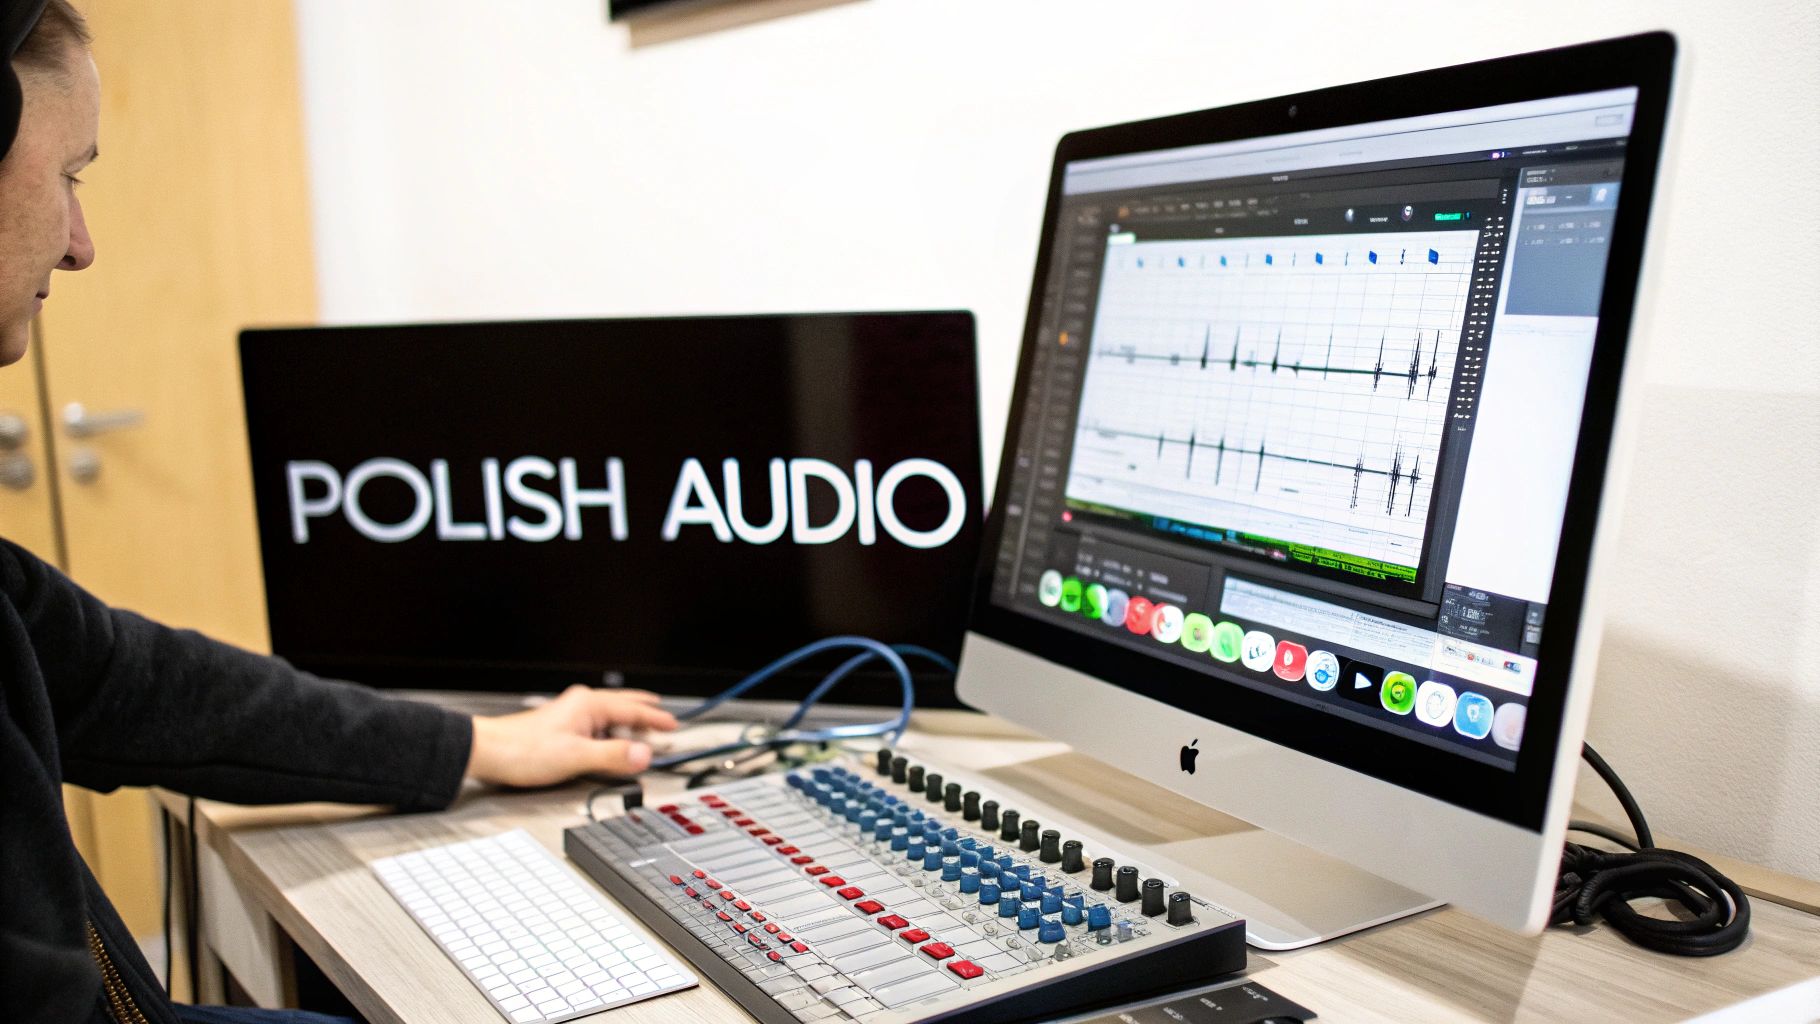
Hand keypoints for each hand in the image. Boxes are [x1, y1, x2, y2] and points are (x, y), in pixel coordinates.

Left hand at [466, 686, 678, 787]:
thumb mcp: (576, 757)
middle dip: (644, 713)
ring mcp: (570, 715)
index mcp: (589, 705)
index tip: (673, 724)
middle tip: (662, 718)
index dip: (656, 718)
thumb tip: (645, 755)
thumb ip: (613, 756)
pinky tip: (608, 745)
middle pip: (622, 706)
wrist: (488, 752)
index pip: (633, 709)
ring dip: (627, 726)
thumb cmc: (523, 750)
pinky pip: (595, 727)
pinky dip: (610, 734)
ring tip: (641, 735)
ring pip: (608, 717)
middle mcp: (581, 705)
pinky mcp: (560, 728)